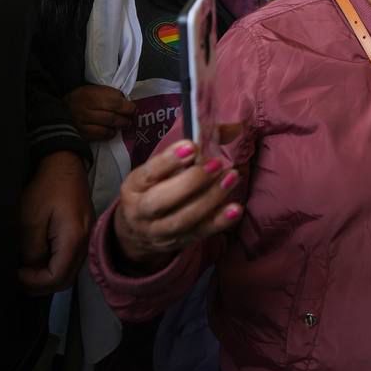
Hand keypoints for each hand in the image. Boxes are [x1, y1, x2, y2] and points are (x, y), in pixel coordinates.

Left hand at [18, 151, 92, 292]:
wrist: (65, 164)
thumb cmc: (47, 188)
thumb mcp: (30, 219)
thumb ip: (32, 250)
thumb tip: (31, 269)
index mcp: (73, 239)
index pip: (56, 278)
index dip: (33, 282)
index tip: (16, 273)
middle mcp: (86, 241)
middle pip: (65, 279)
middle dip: (40, 284)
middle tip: (19, 277)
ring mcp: (87, 237)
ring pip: (70, 271)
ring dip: (48, 276)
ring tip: (26, 269)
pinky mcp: (84, 232)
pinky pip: (72, 258)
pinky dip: (56, 265)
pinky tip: (40, 258)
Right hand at [66, 84, 135, 141]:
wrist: (62, 109)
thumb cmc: (83, 97)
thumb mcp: (95, 89)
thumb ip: (110, 94)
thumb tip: (127, 101)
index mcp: (90, 95)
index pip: (114, 102)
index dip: (127, 107)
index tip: (133, 108)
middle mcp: (85, 109)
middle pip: (111, 117)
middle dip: (125, 118)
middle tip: (130, 118)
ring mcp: (82, 123)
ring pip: (106, 127)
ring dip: (119, 126)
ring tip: (124, 124)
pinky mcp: (81, 133)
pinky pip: (99, 135)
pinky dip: (109, 134)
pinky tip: (112, 131)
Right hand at [113, 140, 243, 268]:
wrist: (137, 232)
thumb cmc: (156, 188)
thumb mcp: (162, 167)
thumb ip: (195, 146)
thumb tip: (235, 128)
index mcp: (135, 185)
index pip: (149, 173)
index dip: (168, 160)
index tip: (191, 146)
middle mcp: (141, 210)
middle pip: (161, 201)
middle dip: (191, 182)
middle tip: (216, 165)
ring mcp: (159, 230)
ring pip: (183, 219)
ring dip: (210, 199)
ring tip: (231, 178)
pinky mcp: (178, 242)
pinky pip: (199, 234)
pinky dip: (219, 222)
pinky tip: (235, 208)